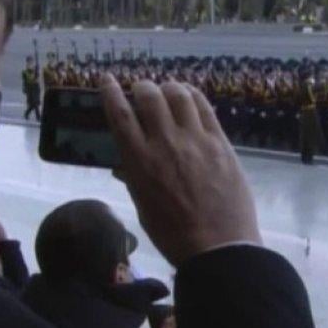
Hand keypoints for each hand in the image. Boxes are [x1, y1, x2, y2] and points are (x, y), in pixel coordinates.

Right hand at [102, 74, 260, 265]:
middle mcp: (165, 143)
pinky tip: (189, 96)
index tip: (107, 80)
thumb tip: (124, 165)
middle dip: (142, 88)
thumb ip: (134, 180)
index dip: (110, 92)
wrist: (218, 247)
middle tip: (142, 92)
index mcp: (139, 161)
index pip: (119, 115)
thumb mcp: (144, 208)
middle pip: (149, 96)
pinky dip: (193, 96)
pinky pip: (205, 108)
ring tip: (167, 92)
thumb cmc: (174, 235)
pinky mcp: (220, 143)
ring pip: (178, 95)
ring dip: (168, 88)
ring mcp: (195, 140)